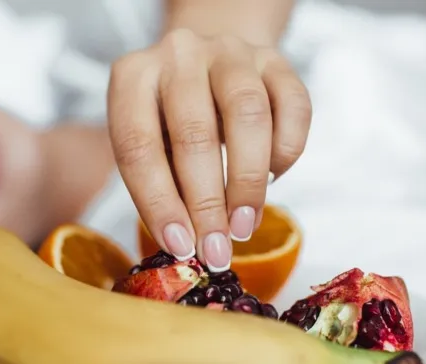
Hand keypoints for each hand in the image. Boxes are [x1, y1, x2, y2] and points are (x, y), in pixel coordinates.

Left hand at [107, 29, 311, 270]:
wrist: (209, 64)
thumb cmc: (171, 120)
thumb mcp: (151, 145)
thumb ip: (162, 187)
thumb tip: (185, 245)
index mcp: (132, 77)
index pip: (138, 146)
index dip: (158, 202)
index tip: (179, 245)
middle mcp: (178, 54)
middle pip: (194, 133)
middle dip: (206, 203)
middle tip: (216, 248)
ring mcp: (229, 51)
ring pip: (248, 115)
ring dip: (248, 182)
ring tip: (244, 226)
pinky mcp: (274, 59)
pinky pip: (293, 105)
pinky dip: (286, 151)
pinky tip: (274, 177)